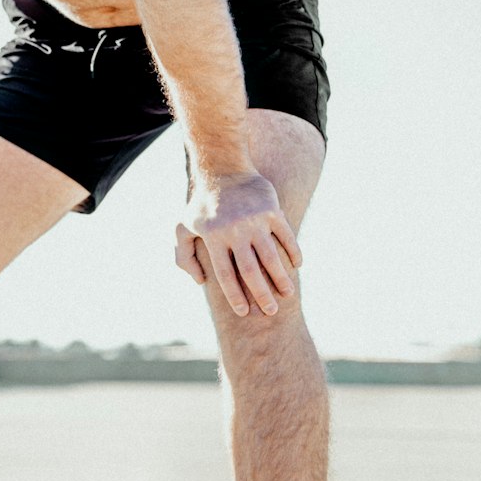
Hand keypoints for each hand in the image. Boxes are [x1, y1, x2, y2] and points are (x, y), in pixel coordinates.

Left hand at [175, 171, 300, 316]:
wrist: (222, 168)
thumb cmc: (202, 204)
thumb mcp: (183, 227)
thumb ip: (184, 256)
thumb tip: (201, 281)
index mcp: (213, 238)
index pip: (225, 275)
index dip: (235, 296)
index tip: (244, 311)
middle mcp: (234, 231)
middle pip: (250, 271)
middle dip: (261, 295)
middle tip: (270, 312)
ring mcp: (255, 220)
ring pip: (271, 257)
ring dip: (281, 278)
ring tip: (287, 294)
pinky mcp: (272, 210)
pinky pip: (286, 236)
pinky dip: (294, 252)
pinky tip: (296, 265)